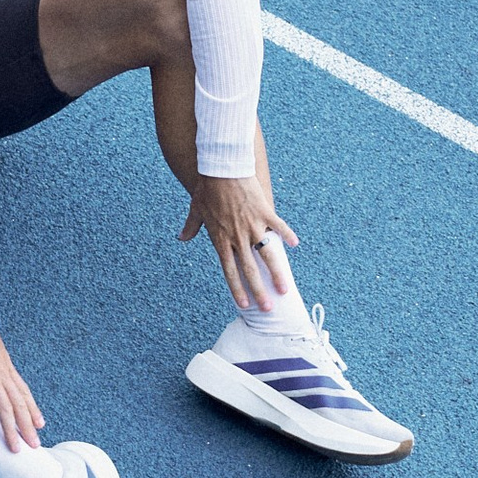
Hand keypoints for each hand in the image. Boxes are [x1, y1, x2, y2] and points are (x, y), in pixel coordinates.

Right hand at [0, 290, 46, 449]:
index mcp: (6, 366)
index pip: (24, 392)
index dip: (33, 408)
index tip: (41, 423)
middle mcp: (2, 373)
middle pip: (19, 404)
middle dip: (28, 426)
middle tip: (35, 445)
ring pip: (5, 408)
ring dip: (9, 430)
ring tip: (14, 449)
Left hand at [178, 175, 298, 311]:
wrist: (221, 167)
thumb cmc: (207, 188)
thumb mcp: (196, 209)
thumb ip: (191, 227)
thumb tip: (181, 238)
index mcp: (221, 240)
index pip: (230, 271)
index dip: (237, 289)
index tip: (244, 305)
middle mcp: (238, 237)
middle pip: (250, 271)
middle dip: (259, 292)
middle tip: (268, 309)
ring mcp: (253, 225)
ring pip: (267, 255)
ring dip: (276, 274)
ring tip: (285, 289)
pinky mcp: (265, 212)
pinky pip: (278, 227)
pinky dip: (287, 235)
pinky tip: (295, 244)